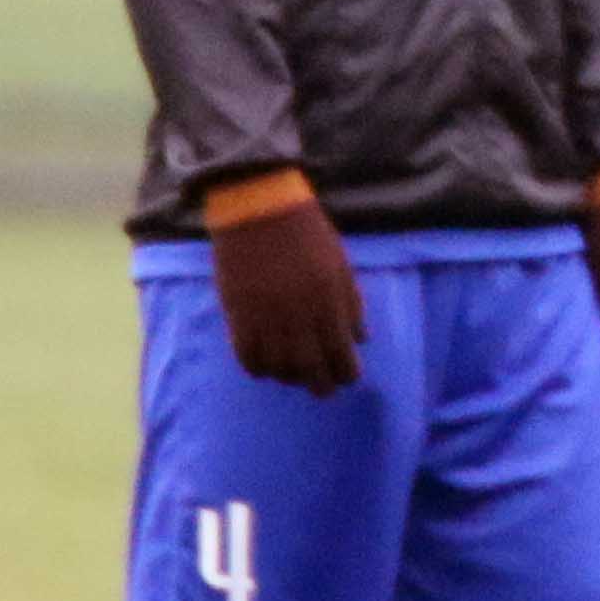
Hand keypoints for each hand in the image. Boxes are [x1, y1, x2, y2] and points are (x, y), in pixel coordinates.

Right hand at [202, 173, 365, 396]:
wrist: (258, 210)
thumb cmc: (306, 233)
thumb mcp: (340, 266)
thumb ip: (351, 304)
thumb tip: (361, 339)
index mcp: (330, 303)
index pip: (341, 355)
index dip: (346, 373)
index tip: (347, 378)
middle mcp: (299, 318)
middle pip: (311, 370)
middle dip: (320, 385)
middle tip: (323, 390)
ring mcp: (267, 319)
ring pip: (279, 369)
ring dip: (289, 377)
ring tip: (294, 375)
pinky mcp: (238, 317)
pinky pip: (247, 359)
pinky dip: (258, 368)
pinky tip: (265, 366)